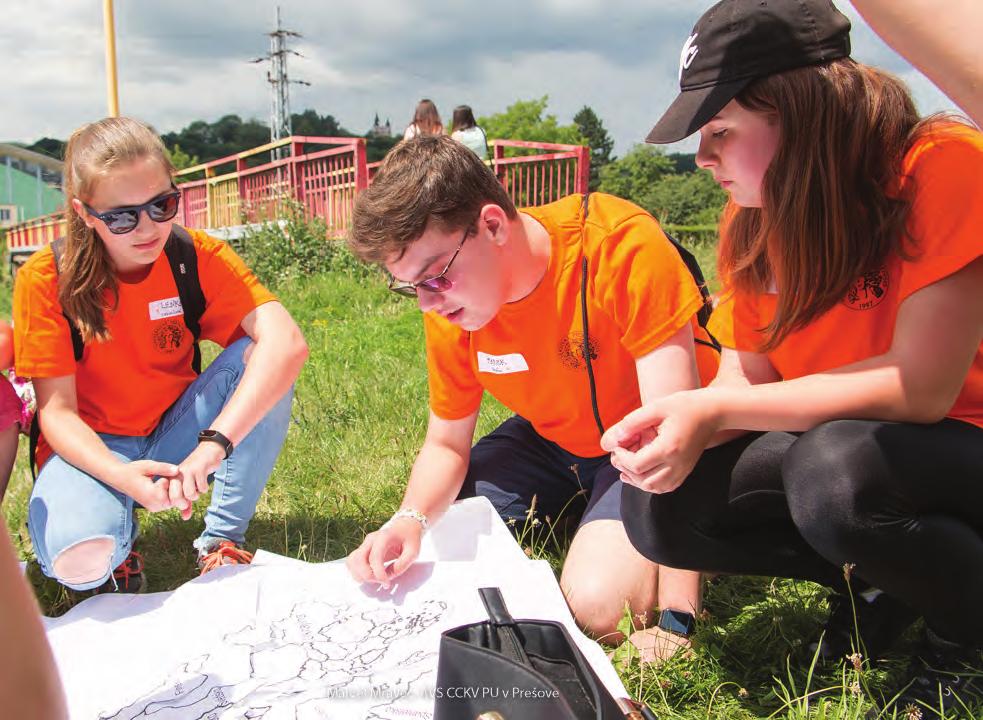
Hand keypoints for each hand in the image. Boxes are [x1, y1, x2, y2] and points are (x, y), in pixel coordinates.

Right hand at [117, 460, 180, 512]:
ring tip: (160, 481)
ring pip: (174, 501)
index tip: (161, 475)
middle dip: (174, 487)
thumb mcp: (149, 466)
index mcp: (154, 495)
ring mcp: (155, 508)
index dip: (172, 479)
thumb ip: (163, 468)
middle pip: (178, 497)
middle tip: (162, 478)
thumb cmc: (134, 470)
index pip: (176, 488)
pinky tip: (159, 486)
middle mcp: (155, 505)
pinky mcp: (154, 508)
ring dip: (171, 491)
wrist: (120, 478)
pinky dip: (168, 495)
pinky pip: (169, 502)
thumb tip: (178, 470)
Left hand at [174, 441, 226, 519]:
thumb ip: (187, 503)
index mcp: (171, 479)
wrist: (208, 452)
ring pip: (189, 494)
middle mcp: (176, 475)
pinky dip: (204, 488)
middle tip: (191, 498)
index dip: (177, 504)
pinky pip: (201, 487)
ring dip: (196, 495)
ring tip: (198, 490)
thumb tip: (185, 518)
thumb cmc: (197, 471)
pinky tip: (204, 481)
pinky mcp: (199, 469)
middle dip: (185, 503)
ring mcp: (187, 472)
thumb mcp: (189, 486)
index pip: (168, 499)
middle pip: (176, 498)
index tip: (185, 500)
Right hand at [346, 518, 423, 588]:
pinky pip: (352, 561)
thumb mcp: (413, 551)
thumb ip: (402, 565)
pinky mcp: (362, 550)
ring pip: (352, 561)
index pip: (375, 557)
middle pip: (359, 559)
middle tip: (381, 582)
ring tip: (374, 579)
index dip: (378, 573)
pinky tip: (368, 576)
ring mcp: (365, 544)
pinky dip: (356, 571)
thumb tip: (389, 577)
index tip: (386, 583)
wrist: (405, 526)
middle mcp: (371, 539)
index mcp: (384, 537)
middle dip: (368, 575)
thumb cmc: (410, 538)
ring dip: (360, 574)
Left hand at [601, 389, 720, 493]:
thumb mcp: (656, 407)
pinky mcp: (686, 471)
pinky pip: (665, 487)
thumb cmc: (685, 406)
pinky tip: (641, 473)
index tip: (617, 446)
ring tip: (626, 466)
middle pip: (644, 481)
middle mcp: (677, 464)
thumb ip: (633, 422)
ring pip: (654, 488)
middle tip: (618, 456)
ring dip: (636, 480)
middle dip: (626, 470)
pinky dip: (650, 484)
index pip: (637, 465)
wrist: (712, 412)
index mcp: (668, 448)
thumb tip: (615, 437)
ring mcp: (683, 470)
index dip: (621, 458)